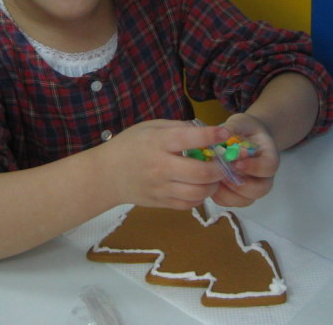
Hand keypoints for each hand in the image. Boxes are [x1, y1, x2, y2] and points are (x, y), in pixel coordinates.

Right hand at [103, 119, 229, 209]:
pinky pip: (189, 204)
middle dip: (219, 168)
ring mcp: (161, 188)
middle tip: (223, 163)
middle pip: (200, 172)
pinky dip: (200, 196)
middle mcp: (160, 167)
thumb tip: (205, 132)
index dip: (210, 136)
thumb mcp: (151, 127)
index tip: (225, 133)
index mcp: (157, 142)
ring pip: (198, 192)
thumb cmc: (130, 145)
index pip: (188, 139)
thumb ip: (178, 128)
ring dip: (213, 184)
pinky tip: (198, 186)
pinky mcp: (161, 203)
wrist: (106, 175)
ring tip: (213, 176)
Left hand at [211, 113, 279, 206]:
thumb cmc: (243, 129)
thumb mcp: (240, 122)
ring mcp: (253, 187)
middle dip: (240, 185)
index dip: (253, 167)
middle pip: (261, 189)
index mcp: (269, 156)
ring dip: (228, 193)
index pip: (269, 166)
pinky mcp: (238, 195)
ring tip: (213, 180)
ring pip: (246, 200)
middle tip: (221, 175)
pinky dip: (219, 196)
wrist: (244, 137)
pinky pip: (231, 203)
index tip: (235, 163)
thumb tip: (223, 134)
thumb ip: (234, 127)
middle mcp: (265, 176)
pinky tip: (209, 184)